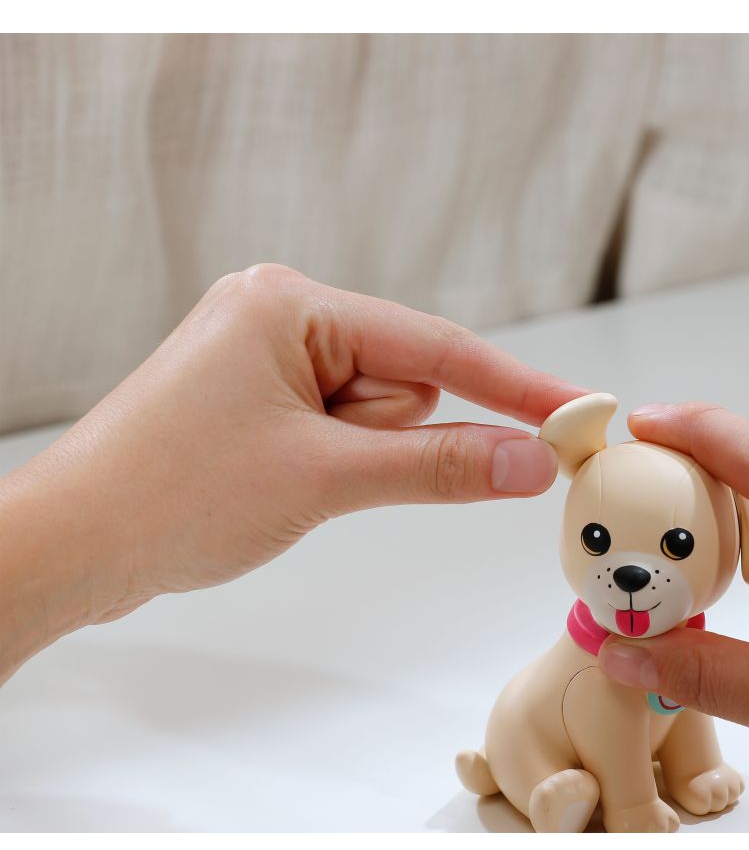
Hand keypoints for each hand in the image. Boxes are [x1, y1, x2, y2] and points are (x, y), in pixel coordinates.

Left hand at [0, 265, 582, 678]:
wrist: (68, 547)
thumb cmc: (171, 497)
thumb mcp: (324, 478)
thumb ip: (439, 465)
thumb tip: (531, 461)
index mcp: (289, 301)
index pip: (434, 345)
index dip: (512, 385)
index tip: (578, 411)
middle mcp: (278, 311)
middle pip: (404, 380)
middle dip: (385, 438)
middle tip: (321, 472)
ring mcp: (265, 355)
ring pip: (376, 411)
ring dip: (354, 458)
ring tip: (281, 481)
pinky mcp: (257, 396)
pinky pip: (340, 425)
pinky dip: (336, 461)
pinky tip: (276, 482)